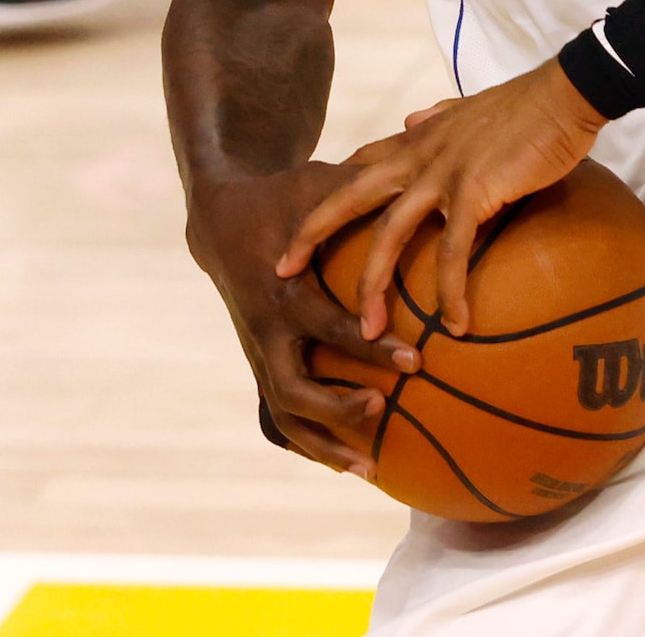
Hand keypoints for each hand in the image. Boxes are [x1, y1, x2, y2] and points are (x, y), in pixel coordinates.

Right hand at [187, 162, 421, 475]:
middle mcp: (267, 329)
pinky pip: (281, 415)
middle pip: (294, 388)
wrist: (221, 222)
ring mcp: (260, 352)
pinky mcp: (262, 363)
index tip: (415, 361)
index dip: (370, 347)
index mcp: (284, 289)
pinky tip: (349, 461)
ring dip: (323, 444)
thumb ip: (362, 189)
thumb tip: (423, 174)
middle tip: (385, 409)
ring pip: (284, 414)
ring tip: (371, 469)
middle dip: (339, 408)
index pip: (328, 327)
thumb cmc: (285, 197)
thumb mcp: (317, 184)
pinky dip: (311, 443)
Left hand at [277, 62, 610, 340]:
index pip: (358, 165)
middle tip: (283, 272)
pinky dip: (450, 291)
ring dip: (374, 285)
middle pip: (349, 197)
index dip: (328, 193)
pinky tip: (457, 324)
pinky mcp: (474, 191)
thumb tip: (414, 118)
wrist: (564, 93)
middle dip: (311, 234)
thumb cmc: (528, 103)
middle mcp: (418, 155)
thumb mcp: (470, 108)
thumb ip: (438, 116)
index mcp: (417, 138)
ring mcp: (442, 173)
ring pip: (389, 235)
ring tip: (368, 332)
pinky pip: (452, 252)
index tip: (302, 223)